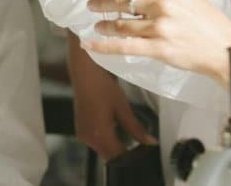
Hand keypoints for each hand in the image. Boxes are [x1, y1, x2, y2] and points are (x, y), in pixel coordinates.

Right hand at [67, 34, 156, 158]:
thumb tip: (151, 143)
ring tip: (125, 131)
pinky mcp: (80, 128)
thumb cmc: (104, 87)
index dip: (131, 157)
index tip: (143, 151)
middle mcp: (88, 139)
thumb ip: (136, 129)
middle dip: (122, 152)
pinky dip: (104, 138)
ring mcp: (82, 134)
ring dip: (113, 145)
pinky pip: (94, 141)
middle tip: (137, 142)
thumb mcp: (123, 108)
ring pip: (101, 149)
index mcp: (100, 135)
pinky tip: (112, 124)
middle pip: (109, 156)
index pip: (118, 157)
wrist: (84, 73)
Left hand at [82, 0, 230, 85]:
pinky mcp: (159, 48)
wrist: (227, 49)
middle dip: (100, 2)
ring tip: (96, 26)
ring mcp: (160, 26)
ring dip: (103, 25)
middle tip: (90, 5)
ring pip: (119, 23)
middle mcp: (163, 2)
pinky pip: (123, 46)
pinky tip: (91, 44)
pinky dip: (103, 45)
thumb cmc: (209, 23)